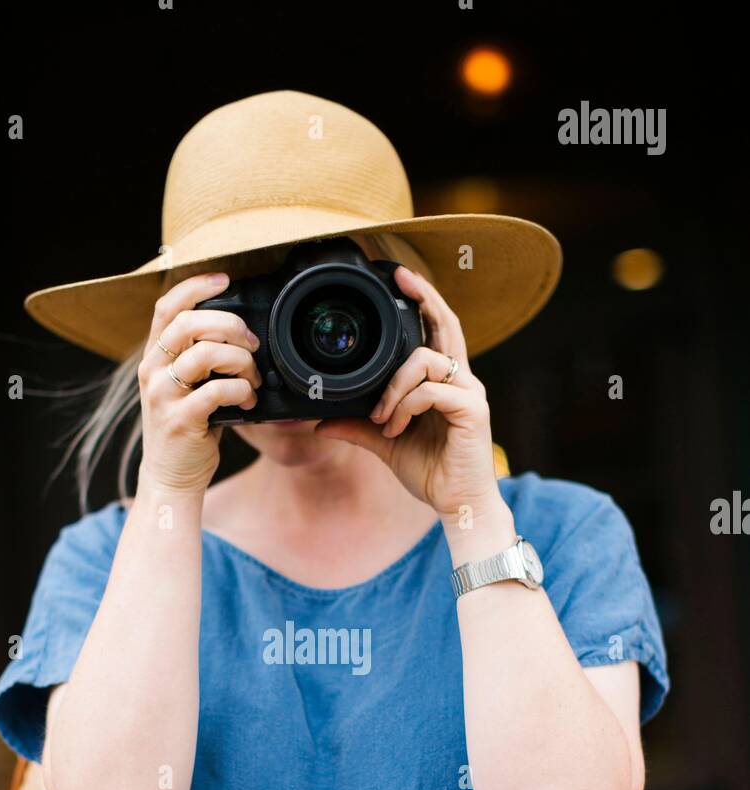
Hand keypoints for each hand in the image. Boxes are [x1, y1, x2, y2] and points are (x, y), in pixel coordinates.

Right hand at [137, 272, 260, 494]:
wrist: (170, 477)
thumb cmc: (186, 428)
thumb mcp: (184, 387)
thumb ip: (198, 358)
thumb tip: (238, 332)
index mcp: (154, 358)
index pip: (167, 306)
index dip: (195, 286)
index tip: (225, 279)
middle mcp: (152, 371)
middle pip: (190, 323)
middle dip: (230, 325)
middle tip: (251, 343)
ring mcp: (163, 396)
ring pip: (205, 354)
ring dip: (240, 361)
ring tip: (252, 379)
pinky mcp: (180, 420)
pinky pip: (217, 391)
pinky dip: (241, 391)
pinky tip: (247, 401)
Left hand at [315, 266, 503, 524]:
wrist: (457, 505)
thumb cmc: (431, 473)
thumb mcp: (386, 445)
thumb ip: (359, 428)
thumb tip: (322, 421)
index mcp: (445, 384)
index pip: (439, 332)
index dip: (425, 302)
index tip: (401, 279)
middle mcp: (462, 382)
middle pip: (447, 325)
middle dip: (425, 298)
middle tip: (401, 279)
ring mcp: (470, 394)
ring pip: (427, 361)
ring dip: (394, 386)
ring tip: (381, 418)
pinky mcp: (473, 411)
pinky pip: (431, 391)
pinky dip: (405, 405)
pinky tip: (394, 428)